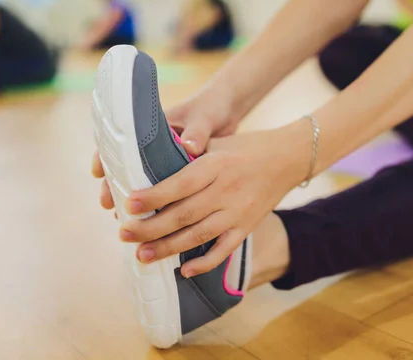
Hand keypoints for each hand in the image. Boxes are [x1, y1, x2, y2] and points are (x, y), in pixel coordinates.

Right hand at [92, 84, 241, 212]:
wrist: (229, 110)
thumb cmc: (211, 108)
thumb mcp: (203, 118)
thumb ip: (197, 133)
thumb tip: (189, 148)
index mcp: (153, 128)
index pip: (119, 141)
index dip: (105, 157)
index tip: (97, 173)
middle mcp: (154, 147)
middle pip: (126, 167)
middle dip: (114, 187)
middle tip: (109, 205)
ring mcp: (165, 162)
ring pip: (143, 184)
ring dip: (133, 201)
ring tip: (123, 219)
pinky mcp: (180, 175)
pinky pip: (165, 192)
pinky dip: (157, 205)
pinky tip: (153, 222)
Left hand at [120, 124, 309, 277]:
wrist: (288, 158)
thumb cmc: (246, 148)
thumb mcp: (218, 142)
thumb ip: (188, 155)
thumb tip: (150, 165)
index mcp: (216, 165)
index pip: (179, 184)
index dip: (153, 196)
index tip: (129, 204)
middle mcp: (226, 190)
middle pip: (183, 214)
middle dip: (151, 227)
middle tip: (124, 234)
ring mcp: (238, 212)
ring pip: (198, 235)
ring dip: (168, 248)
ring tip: (142, 255)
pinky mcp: (247, 227)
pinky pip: (224, 249)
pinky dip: (205, 263)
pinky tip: (184, 270)